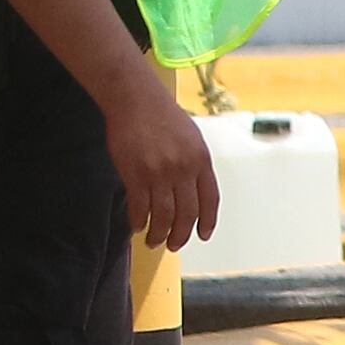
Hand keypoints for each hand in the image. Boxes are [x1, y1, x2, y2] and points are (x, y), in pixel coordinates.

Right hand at [107, 70, 222, 250]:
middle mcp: (183, 169)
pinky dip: (139, 221)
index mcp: (201, 160)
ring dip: (159, 234)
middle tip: (175, 245)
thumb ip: (194, 164)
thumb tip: (193, 192)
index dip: (207, 221)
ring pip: (163, 216)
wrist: (135, 99)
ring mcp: (159, 173)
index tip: (203, 235)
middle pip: (187, 214)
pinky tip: (137, 226)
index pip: (210, 200)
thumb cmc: (163, 116)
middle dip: (181, 235)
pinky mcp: (135, 174)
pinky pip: (139, 207)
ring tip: (154, 241)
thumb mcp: (192, 138)